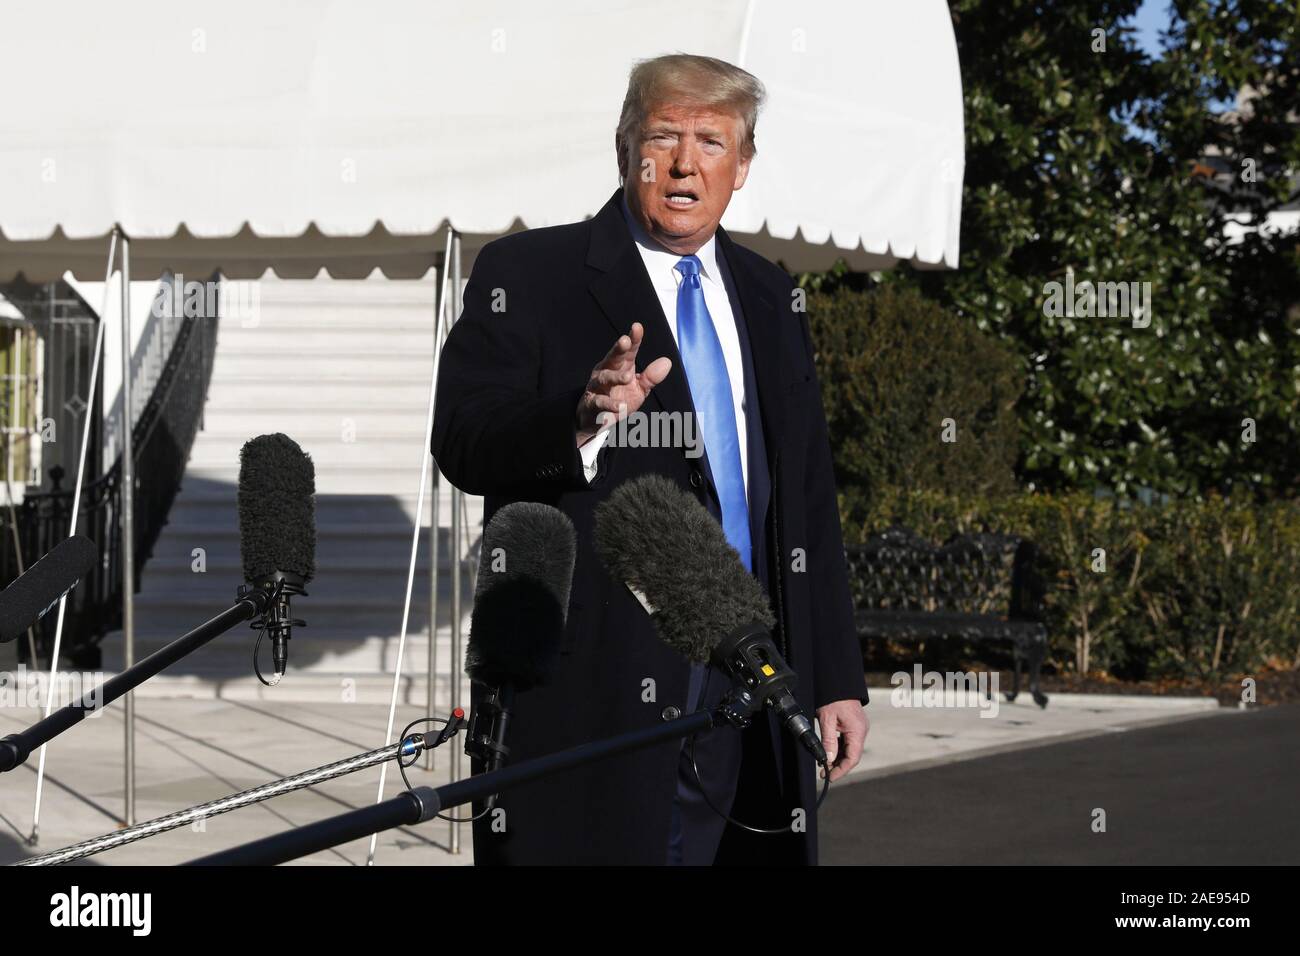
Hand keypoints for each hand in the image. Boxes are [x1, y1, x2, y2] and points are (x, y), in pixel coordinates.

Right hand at [575, 322, 671, 446]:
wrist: (597, 421)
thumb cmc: (619, 399)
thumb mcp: (639, 389)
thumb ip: (651, 377)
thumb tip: (667, 361)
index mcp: (620, 366)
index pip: (628, 351)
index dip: (633, 339)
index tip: (637, 327)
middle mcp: (606, 372)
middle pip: (612, 358)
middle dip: (618, 349)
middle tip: (625, 341)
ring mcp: (597, 388)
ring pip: (604, 378)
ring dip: (615, 377)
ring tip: (627, 377)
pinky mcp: (591, 404)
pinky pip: (599, 403)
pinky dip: (608, 405)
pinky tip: (619, 407)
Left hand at [816, 699, 868, 781]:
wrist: (838, 683)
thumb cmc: (833, 699)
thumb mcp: (827, 720)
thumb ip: (828, 741)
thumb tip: (828, 760)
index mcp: (857, 731)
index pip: (853, 758)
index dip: (841, 770)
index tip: (830, 777)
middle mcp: (861, 731)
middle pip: (852, 756)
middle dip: (838, 766)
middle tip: (823, 773)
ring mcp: (859, 729)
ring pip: (850, 750)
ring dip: (838, 758)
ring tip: (824, 764)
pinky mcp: (854, 726)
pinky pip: (848, 742)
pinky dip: (839, 749)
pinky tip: (829, 753)